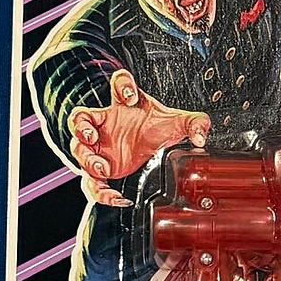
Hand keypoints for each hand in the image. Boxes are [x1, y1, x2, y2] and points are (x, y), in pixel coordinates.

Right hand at [67, 69, 208, 205]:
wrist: (152, 153)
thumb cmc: (157, 130)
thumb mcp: (179, 124)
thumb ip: (196, 124)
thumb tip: (201, 137)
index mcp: (124, 106)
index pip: (118, 84)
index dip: (121, 85)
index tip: (130, 96)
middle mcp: (106, 124)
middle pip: (80, 119)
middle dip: (82, 127)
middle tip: (92, 136)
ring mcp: (100, 148)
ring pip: (78, 150)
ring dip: (86, 159)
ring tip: (101, 168)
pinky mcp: (102, 170)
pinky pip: (91, 183)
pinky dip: (99, 192)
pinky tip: (114, 196)